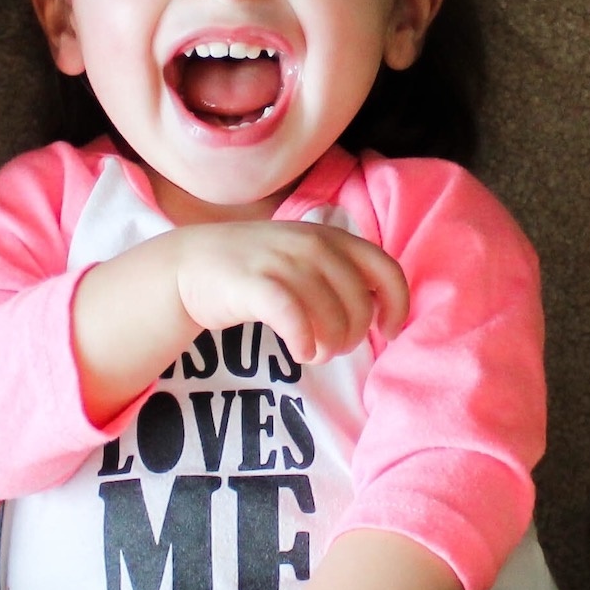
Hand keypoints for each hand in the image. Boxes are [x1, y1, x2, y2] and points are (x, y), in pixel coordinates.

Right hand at [74, 221, 411, 423]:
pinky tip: (299, 351)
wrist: (191, 264)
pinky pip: (294, 320)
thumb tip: (383, 308)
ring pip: (331, 318)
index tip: (389, 331)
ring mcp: (282, 263)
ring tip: (316, 352)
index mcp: (331, 237)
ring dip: (329, 346)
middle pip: (359, 304)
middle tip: (335, 348)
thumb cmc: (259, 268)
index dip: (397, 304)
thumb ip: (342, 272)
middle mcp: (311, 245)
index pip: (385, 269)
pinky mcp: (255, 285)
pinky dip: (303, 342)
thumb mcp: (306, 256)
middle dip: (354, 335)